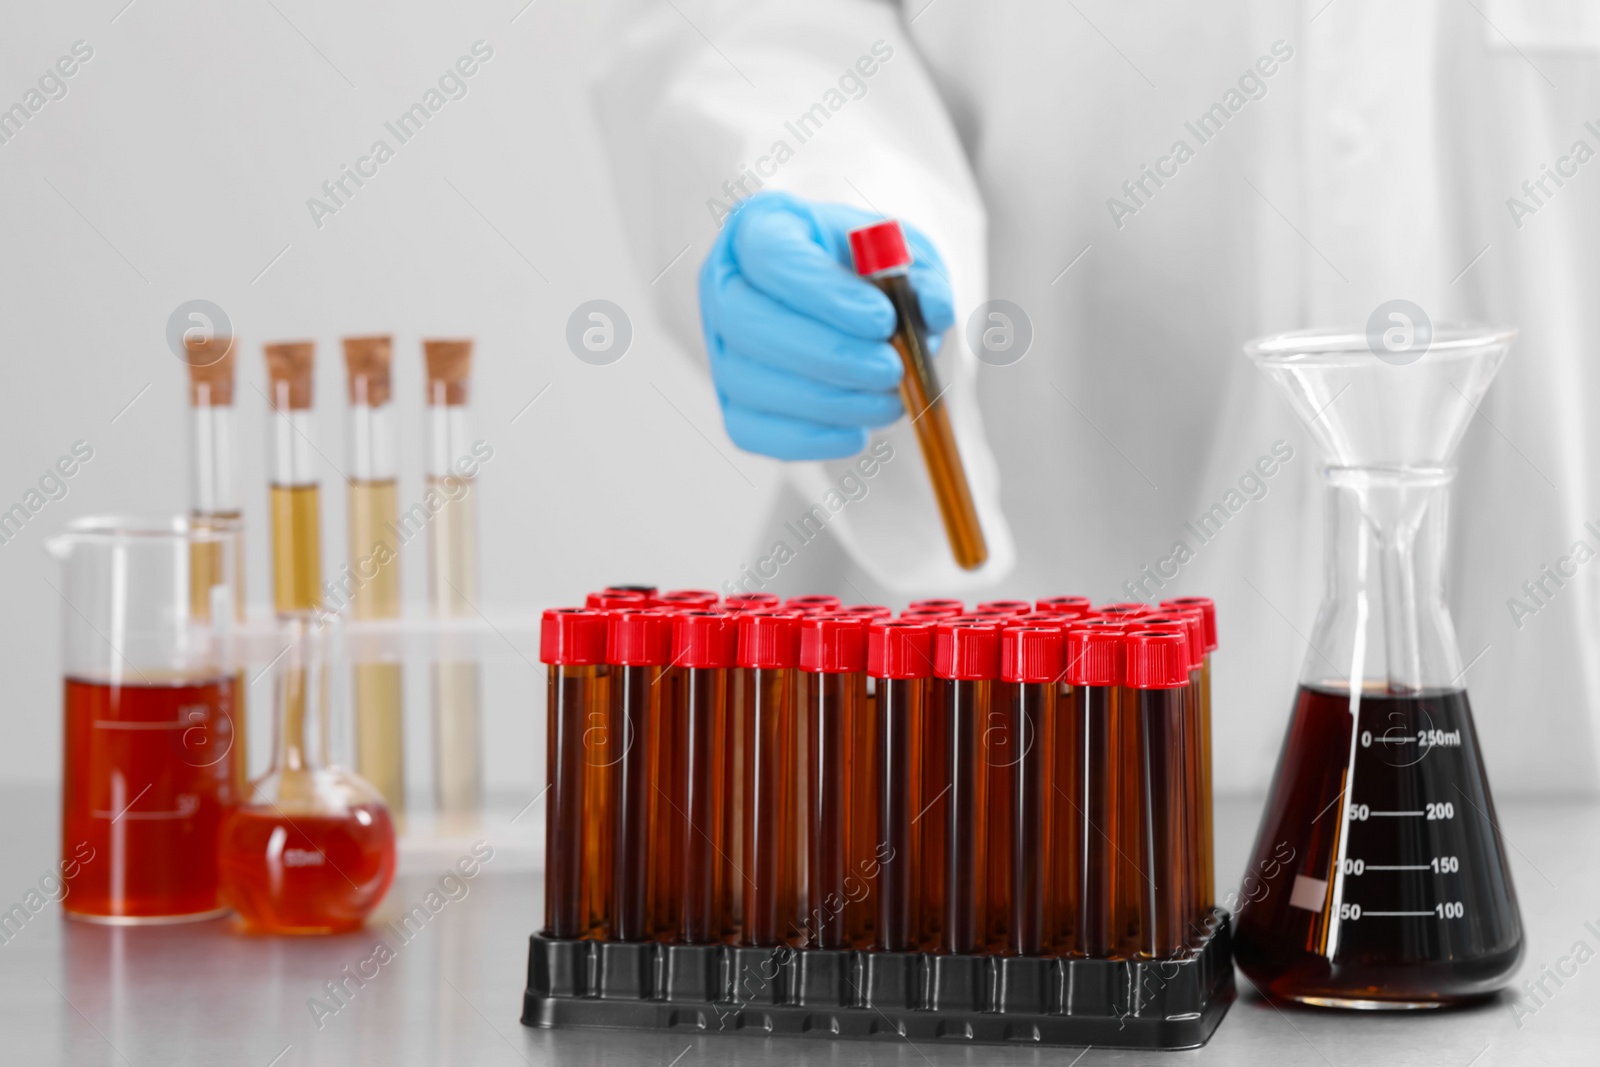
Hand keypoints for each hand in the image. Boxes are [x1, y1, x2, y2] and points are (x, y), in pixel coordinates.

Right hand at [698, 191, 954, 459]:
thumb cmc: (868, 274)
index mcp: (760, 229)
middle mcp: (724, 287)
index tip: (884, 320)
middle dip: (826, 355)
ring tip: (890, 402)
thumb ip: (923, 276)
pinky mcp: (731, 403)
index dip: (825, 294)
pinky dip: (808, 439)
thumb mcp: (904, 257)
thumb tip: (933, 310)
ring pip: (750, 382)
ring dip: (827, 402)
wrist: (848, 309)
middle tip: (891, 370)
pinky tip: (858, 432)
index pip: (772, 256)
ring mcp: (720, 349)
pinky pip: (752, 431)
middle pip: (748, 323)